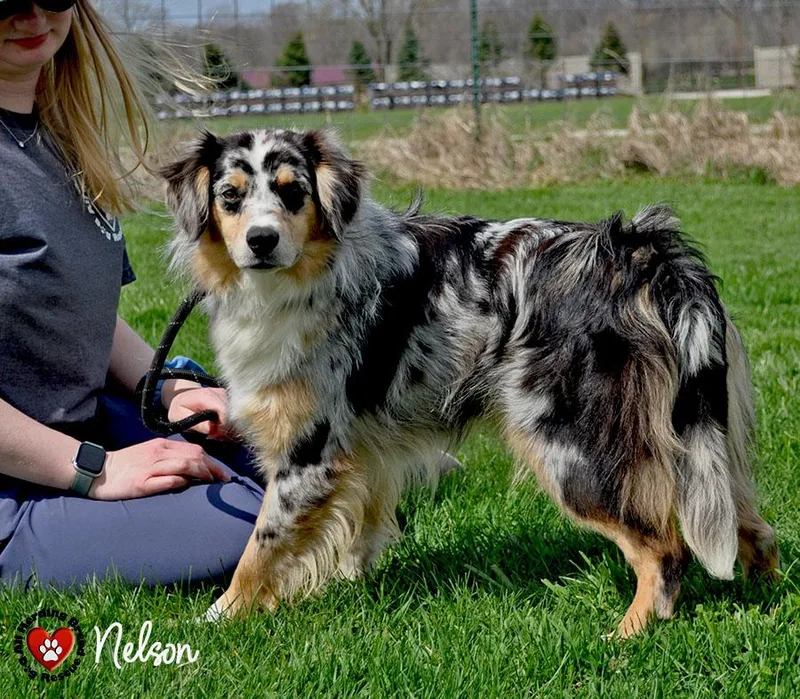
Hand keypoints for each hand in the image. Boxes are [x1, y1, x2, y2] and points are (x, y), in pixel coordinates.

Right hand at [89, 438, 230, 499]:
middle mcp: (158, 453)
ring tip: (211, 483)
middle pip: (194, 456)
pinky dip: (181, 482)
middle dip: (212, 468)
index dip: (212, 461)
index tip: (222, 473)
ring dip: (202, 474)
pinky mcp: (141, 482)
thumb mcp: (150, 454)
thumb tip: (193, 468)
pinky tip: (188, 486)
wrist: (98, 471)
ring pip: (184, 465)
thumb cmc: (126, 465)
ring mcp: (150, 467)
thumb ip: (171, 458)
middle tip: (223, 480)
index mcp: (162, 445)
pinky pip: (167, 480)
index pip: (194, 450)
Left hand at [162, 381, 236, 439]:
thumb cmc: (180, 408)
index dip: (223, 426)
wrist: (183, 396)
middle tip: (216, 437)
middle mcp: (220, 392)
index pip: (224, 411)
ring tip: (217, 433)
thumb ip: (195, 424)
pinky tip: (220, 428)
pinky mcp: (230, 398)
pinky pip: (236, 413)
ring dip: (230, 427)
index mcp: (207, 395)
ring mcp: (227, 394)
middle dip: (227, 428)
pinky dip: (231, 423)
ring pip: (237, 414)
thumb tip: (211, 430)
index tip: (216, 436)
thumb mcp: (179, 417)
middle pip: (233, 414)